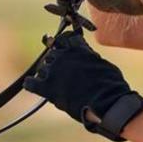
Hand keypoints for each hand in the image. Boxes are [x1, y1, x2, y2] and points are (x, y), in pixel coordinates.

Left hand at [23, 30, 142, 141]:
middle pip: (52, 52)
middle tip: (61, 69)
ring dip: (46, 73)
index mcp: (77, 48)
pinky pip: (31, 83)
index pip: (65, 38)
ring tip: (53, 82)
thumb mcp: (103, 64)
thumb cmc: (111, 84)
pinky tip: (32, 85)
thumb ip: (89, 56)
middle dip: (56, 60)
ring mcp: (54, 71)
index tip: (65, 47)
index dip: (65, 44)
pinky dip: (31, 84)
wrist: (107, 103)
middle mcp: (63, 56)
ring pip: (42, 67)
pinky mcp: (47, 88)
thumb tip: (85, 55)